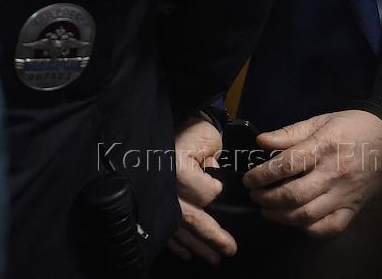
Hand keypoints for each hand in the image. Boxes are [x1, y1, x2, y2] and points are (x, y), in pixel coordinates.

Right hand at [167, 118, 237, 264]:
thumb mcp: (206, 138)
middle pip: (193, 218)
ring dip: (196, 245)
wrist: (161, 122)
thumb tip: (216, 183)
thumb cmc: (187, 128)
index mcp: (178, 168)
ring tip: (213, 258)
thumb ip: (214, 162)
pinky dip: (175, 242)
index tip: (217, 184)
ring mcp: (156, 195)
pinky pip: (164, 226)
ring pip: (180, 227)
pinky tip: (186, 252)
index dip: (214, 190)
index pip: (205, 194)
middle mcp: (166, 186)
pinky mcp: (151, 200)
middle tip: (230, 250)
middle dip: (212, 237)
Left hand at [242, 109, 381, 236]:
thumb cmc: (352, 126)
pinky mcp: (354, 208)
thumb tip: (261, 142)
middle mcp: (334, 174)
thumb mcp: (320, 120)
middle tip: (254, 195)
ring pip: (308, 215)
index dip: (263, 174)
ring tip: (266, 210)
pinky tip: (295, 222)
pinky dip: (309, 229)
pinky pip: (330, 227)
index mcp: (323, 147)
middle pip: (295, 195)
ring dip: (281, 216)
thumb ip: (289, 133)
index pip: (287, 165)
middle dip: (267, 199)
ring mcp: (345, 194)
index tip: (249, 179)